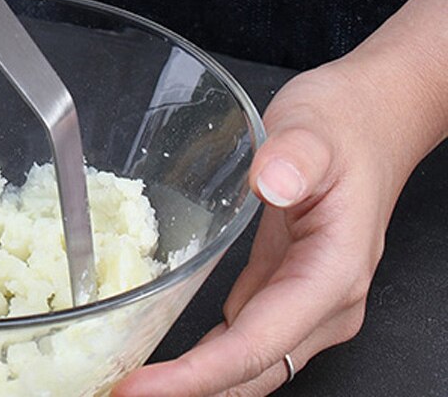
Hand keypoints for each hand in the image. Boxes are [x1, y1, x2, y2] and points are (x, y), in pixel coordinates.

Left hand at [113, 55, 416, 396]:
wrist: (370, 118)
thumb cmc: (344, 123)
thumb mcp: (314, 129)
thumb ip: (295, 157)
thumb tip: (273, 183)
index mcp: (332, 274)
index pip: (259, 345)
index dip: (197, 375)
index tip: (140, 387)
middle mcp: (325, 302)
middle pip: (252, 371)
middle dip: (187, 390)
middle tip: (117, 390)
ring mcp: (307, 300)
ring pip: (250, 364)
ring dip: (195, 380)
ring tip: (132, 383)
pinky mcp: (287, 287)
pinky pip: (247, 337)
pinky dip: (207, 354)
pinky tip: (166, 353)